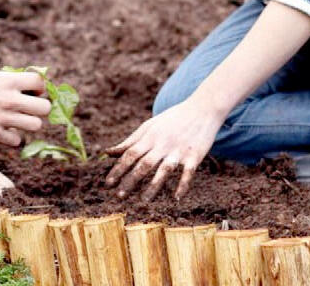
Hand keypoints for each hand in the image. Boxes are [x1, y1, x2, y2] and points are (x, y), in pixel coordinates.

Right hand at [0, 71, 49, 145]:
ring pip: (36, 125)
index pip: (39, 81)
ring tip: (16, 122)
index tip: (32, 93)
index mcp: (6, 80)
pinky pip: (17, 141)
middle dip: (39, 110)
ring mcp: (3, 117)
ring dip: (28, 125)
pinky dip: (11, 139)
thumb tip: (21, 89)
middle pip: (44, 107)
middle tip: (28, 111)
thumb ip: (5, 84)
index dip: (39, 88)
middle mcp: (9, 99)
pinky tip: (2, 133)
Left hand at [105, 99, 223, 198]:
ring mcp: (179, 150)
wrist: (202, 108)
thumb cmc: (172, 119)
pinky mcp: (195, 155)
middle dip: (131, 180)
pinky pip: (188, 172)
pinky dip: (183, 185)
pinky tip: (176, 198)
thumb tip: (108, 153)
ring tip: (144, 201)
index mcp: (150, 137)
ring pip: (164, 170)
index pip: (130, 154)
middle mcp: (163, 144)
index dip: (118, 169)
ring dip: (154, 186)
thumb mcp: (149, 126)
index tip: (108, 184)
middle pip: (144, 164)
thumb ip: (130, 141)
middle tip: (119, 196)